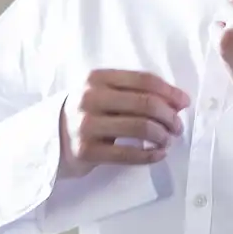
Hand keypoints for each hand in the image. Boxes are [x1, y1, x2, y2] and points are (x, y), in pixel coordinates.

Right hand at [57, 69, 189, 176]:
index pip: (144, 80)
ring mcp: (87, 125)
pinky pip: (129, 154)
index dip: (170, 92)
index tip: (184, 103)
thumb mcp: (102, 94)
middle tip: (177, 127)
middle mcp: (90, 98)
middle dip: (170, 116)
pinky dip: (150, 155)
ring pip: (141, 127)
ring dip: (162, 136)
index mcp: (97, 78)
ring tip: (167, 141)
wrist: (48, 139)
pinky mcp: (87, 151)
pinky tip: (158, 154)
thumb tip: (178, 101)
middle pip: (146, 103)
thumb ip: (134, 92)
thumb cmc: (84, 114)